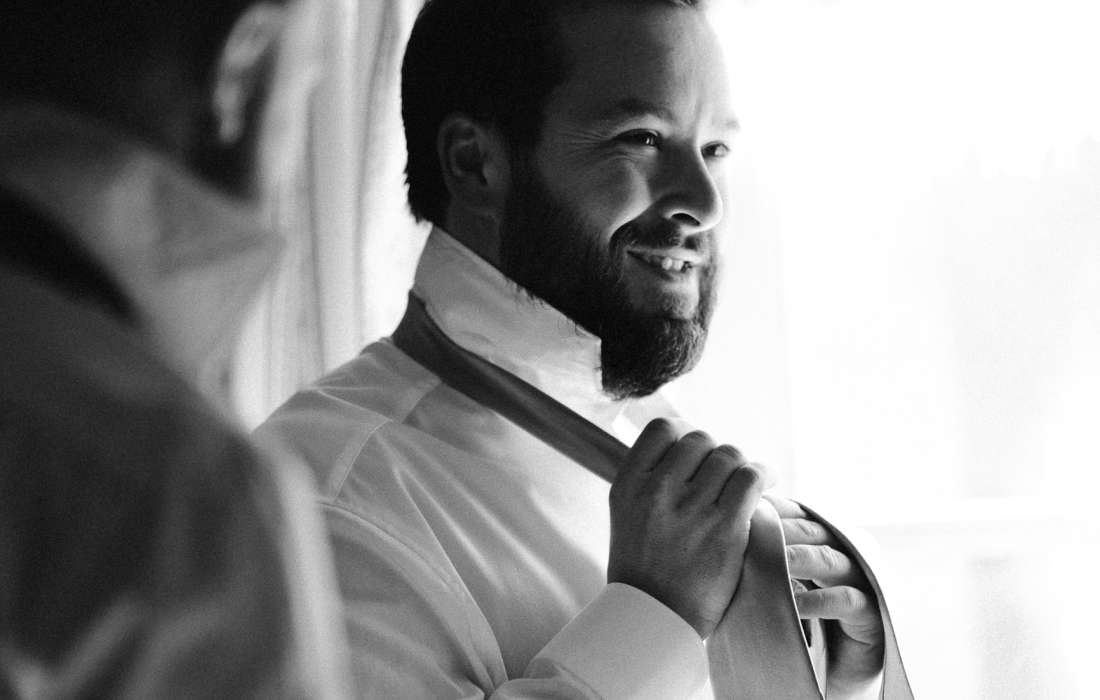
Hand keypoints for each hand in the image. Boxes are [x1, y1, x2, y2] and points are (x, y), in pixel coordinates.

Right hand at [607, 419, 766, 638]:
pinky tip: (765, 483)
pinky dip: (763, 475)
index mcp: (628, 485)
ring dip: (740, 465)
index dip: (683, 434)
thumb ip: (648, 480)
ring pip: (728, 455)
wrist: (655, 620)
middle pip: (699, 440)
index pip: (662, 429)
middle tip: (722, 474)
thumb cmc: (644, 569)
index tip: (694, 452)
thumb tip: (682, 444)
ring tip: (746, 479)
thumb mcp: (628, 515)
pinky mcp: (724, 527)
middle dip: (714, 453)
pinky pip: (751, 477)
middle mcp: (656, 491)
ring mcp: (690, 509)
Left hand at [767, 495, 884, 695]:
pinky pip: (846, 599)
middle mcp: (840, 557)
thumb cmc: (795, 629)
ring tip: (776, 560)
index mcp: (817, 545)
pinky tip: (798, 604)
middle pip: (812, 532)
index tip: (748, 507)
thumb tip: (721, 543)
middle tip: (756, 528)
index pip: (796, 517)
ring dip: (801, 557)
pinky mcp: (870, 614)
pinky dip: (820, 600)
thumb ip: (758, 567)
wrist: (826, 678)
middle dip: (784, 529)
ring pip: (829, 559)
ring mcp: (858, 583)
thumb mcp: (773, 592)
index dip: (775, 510)